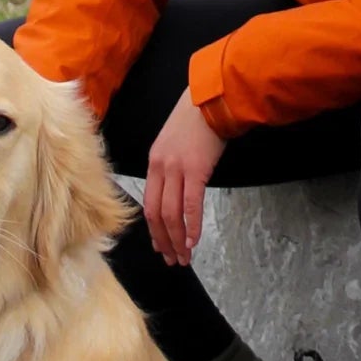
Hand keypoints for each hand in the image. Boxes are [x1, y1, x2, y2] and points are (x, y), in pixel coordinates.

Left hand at [144, 89, 226, 266]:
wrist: (211, 101)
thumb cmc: (195, 120)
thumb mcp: (173, 143)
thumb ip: (170, 167)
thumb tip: (176, 190)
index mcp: (154, 163)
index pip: (149, 204)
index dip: (154, 229)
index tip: (160, 245)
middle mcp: (160, 168)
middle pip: (156, 214)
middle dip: (164, 241)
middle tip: (172, 259)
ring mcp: (177, 169)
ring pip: (171, 214)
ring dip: (177, 239)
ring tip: (184, 256)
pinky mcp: (196, 170)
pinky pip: (191, 205)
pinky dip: (192, 226)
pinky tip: (194, 241)